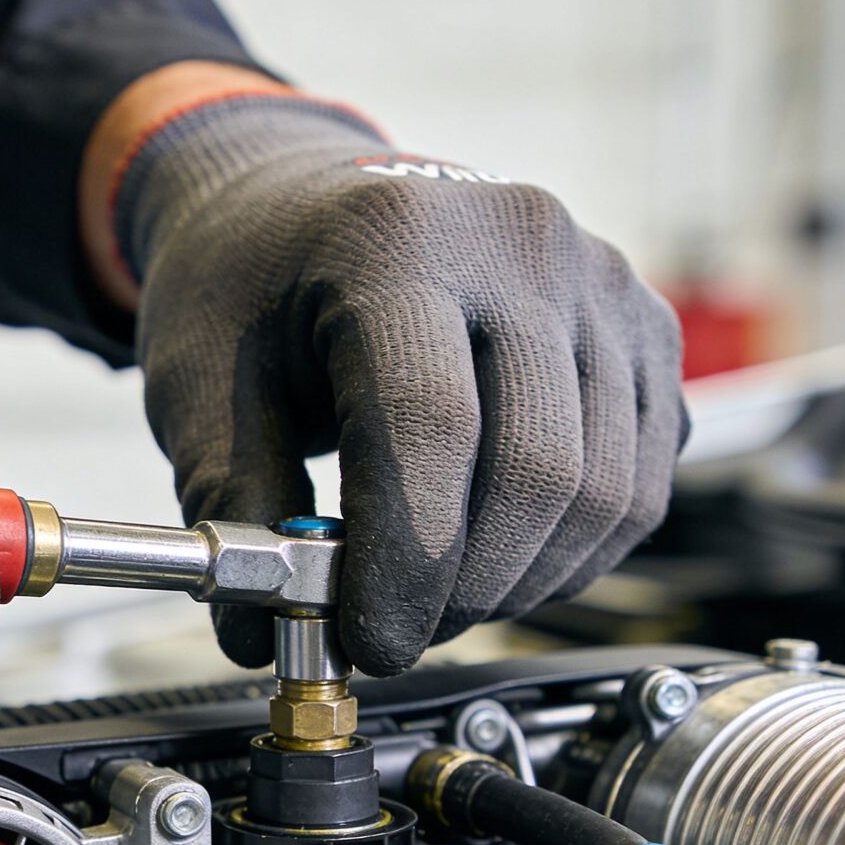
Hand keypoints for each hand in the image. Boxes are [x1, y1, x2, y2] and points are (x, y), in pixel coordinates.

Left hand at [94, 75, 685, 673]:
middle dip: (464, 590)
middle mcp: (520, 244)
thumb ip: (232, 505)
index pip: (431, 426)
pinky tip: (498, 557)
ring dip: (521, 584)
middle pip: (537, 471)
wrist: (304, 204)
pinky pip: (642, 483)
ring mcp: (599, 280)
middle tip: (397, 630)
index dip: (404, 563)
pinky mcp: (646, 327)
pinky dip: (573, 552)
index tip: (367, 639)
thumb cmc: (250, 285)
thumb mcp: (197, 380)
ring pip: (606, 494)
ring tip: (438, 597)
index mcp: (396, 239)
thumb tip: (266, 634)